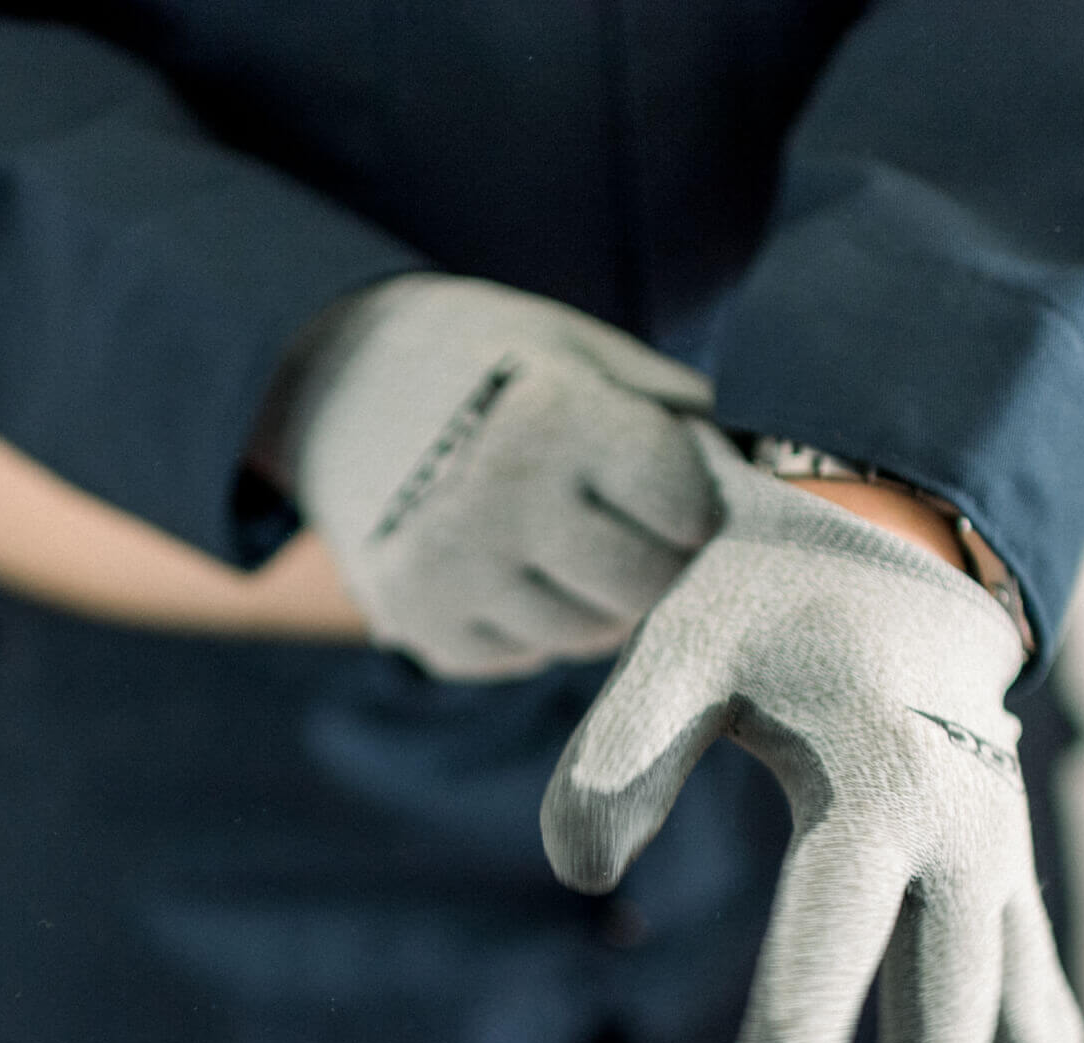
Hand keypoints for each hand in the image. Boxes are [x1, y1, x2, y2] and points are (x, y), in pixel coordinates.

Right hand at [274, 274, 715, 676]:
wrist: (329, 386)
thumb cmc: (479, 359)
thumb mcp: (576, 347)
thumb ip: (669, 411)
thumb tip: (754, 482)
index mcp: (553, 423)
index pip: (684, 512)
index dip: (691, 503)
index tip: (673, 487)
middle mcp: (499, 508)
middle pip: (641, 588)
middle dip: (653, 562)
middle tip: (630, 528)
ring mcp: (452, 578)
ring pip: (586, 634)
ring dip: (594, 596)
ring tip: (561, 540)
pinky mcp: (421, 628)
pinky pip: (525, 654)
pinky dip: (533, 619)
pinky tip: (505, 564)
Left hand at [541, 421, 1083, 1042]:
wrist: (897, 550)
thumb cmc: (772, 604)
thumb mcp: (682, 642)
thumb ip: (620, 747)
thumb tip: (577, 874)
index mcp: (876, 774)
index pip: (840, 919)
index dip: (806, 1025)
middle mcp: (959, 826)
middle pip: (947, 992)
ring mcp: (995, 853)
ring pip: (1018, 1000)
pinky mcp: (1000, 871)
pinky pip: (1041, 981)